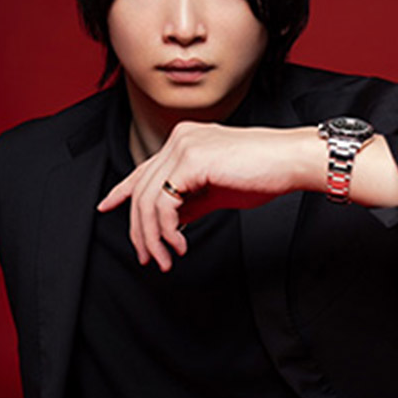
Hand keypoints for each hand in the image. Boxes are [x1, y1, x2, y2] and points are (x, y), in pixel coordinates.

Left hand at [97, 121, 315, 271]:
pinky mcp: (191, 160)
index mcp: (184, 141)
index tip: (107, 206)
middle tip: (149, 258)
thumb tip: (171, 222)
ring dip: (153, 237)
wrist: (290, 161)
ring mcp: (183, 147)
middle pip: (141, 189)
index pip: (144, 169)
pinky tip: (180, 244)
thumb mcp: (217, 191)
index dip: (122, 190)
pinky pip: (163, 204)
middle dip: (140, 231)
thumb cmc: (263, 174)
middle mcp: (179, 139)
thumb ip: (191, 202)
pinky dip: (166, 231)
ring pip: (147, 199)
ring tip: (166, 259)